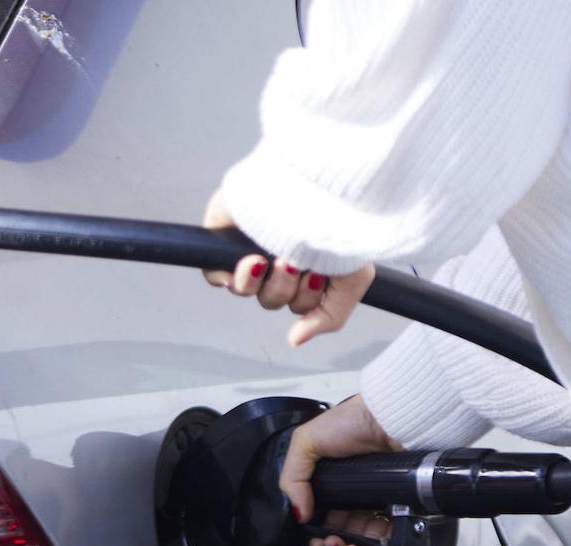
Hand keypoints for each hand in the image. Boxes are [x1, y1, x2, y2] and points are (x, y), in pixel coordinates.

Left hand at [201, 189, 374, 346]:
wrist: (313, 180)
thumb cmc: (339, 218)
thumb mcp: (354, 278)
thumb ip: (329, 317)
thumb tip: (296, 339)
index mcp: (307, 261)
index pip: (299, 304)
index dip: (307, 301)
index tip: (319, 275)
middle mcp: (278, 254)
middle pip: (272, 300)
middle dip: (285, 289)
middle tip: (295, 261)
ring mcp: (249, 246)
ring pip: (246, 291)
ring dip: (261, 283)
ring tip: (273, 258)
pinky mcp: (222, 236)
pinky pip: (216, 275)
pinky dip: (231, 277)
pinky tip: (250, 263)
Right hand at [279, 395, 402, 545]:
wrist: (393, 417)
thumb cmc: (354, 420)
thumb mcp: (306, 441)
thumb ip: (292, 477)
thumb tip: (296, 513)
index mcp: (331, 479)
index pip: (320, 514)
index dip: (315, 531)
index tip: (314, 540)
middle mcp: (354, 491)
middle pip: (341, 531)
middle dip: (334, 545)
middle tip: (332, 545)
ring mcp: (378, 499)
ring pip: (364, 538)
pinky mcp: (401, 505)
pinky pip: (389, 535)